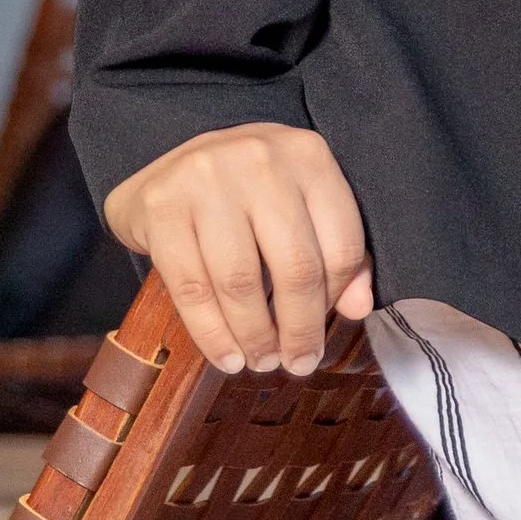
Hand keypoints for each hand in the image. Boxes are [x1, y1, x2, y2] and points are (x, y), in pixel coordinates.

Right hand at [103, 121, 374, 378]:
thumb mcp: (298, 203)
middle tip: (297, 363)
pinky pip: (192, 288)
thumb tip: (359, 307)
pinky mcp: (161, 208)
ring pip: (241, 281)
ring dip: (255, 336)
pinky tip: (227, 356)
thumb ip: (335, 248)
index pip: (341, 242)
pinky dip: (213, 334)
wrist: (165, 169)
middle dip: (299, 329)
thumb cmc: (244, 193)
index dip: (336, 299)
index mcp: (308, 156)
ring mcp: (206, 180)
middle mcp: (261, 160)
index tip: (324, 332)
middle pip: (295, 266)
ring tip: (261, 361)